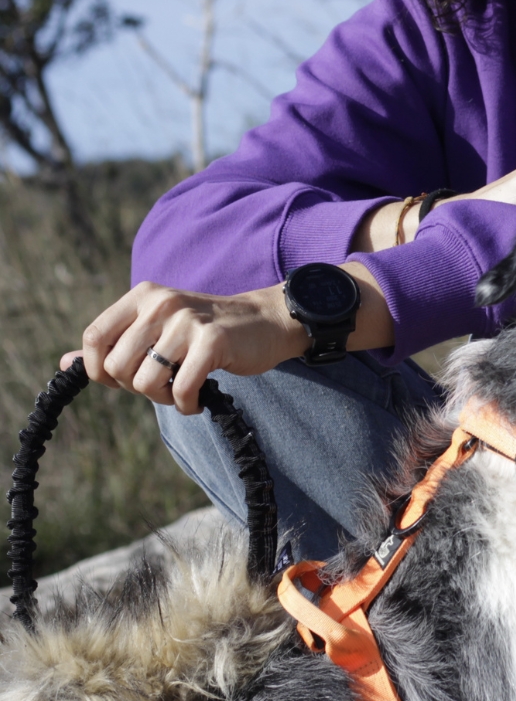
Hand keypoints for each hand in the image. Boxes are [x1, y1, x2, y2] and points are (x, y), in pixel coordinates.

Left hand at [60, 282, 307, 414]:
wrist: (265, 321)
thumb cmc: (205, 331)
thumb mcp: (156, 328)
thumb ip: (114, 344)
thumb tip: (65, 363)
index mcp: (143, 296)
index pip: (94, 338)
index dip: (100, 370)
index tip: (124, 379)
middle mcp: (161, 302)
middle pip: (117, 367)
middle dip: (137, 388)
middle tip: (163, 383)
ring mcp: (187, 320)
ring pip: (145, 382)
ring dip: (163, 398)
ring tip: (182, 388)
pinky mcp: (213, 341)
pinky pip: (181, 389)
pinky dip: (187, 404)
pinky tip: (198, 398)